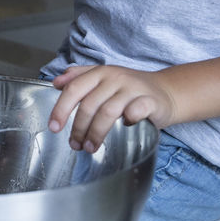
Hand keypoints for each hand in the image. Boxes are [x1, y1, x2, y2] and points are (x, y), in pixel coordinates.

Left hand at [49, 65, 174, 151]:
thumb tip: (56, 82)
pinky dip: (129, 119)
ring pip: (108, 111)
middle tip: (75, 144)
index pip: (74, 89)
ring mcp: (133, 88)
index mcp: (100, 73)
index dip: (61, 109)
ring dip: (96, 133)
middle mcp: (115, 78)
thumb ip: (79, 77)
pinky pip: (136, 110)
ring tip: (90, 147)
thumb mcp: (103, 77)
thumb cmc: (129, 89)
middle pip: (89, 104)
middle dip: (78, 128)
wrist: (165, 90)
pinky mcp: (150, 100)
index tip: (54, 127)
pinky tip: (125, 127)